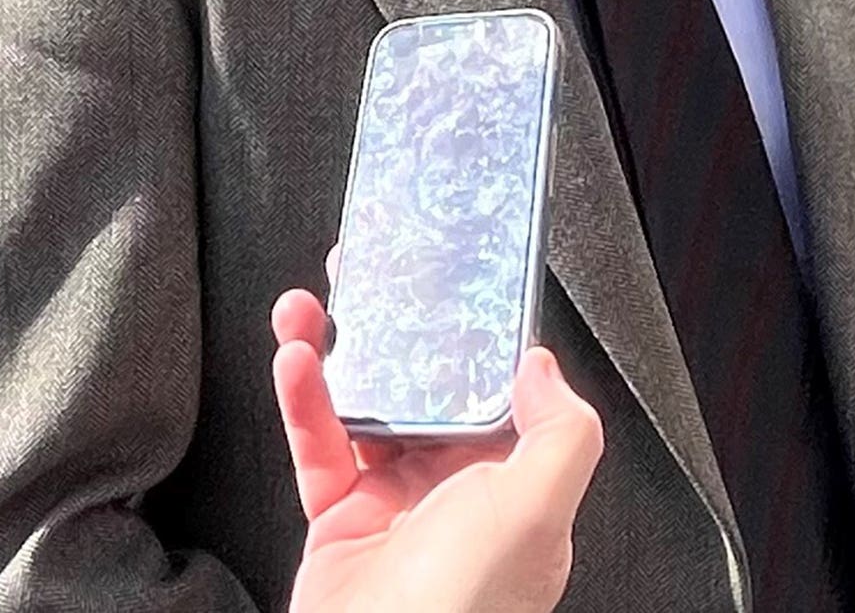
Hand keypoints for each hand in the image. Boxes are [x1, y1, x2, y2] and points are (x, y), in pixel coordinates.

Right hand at [274, 290, 600, 612]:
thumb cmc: (467, 604)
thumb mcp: (538, 508)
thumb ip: (559, 431)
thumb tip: (543, 364)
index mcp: (513, 483)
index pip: (493, 388)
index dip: (468, 332)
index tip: (446, 280)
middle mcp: (454, 490)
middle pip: (421, 387)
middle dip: (393, 330)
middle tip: (368, 274)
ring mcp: (395, 504)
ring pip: (363, 406)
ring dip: (336, 351)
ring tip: (311, 306)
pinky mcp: (339, 519)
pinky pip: (318, 444)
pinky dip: (302, 399)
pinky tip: (295, 360)